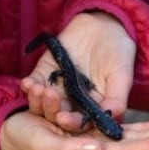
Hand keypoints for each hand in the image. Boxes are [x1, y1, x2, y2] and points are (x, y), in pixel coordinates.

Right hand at [0, 112, 148, 149]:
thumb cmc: (28, 139)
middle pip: (145, 143)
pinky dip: (146, 125)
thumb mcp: (44, 143)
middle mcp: (102, 149)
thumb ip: (70, 149)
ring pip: (140, 136)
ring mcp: (101, 140)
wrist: (16, 133)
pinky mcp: (95, 130)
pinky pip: (126, 128)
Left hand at [21, 11, 134, 131]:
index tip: (63, 119)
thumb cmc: (117, 54)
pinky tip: (27, 83)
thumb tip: (110, 116)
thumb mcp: (122, 76)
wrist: (104, 26)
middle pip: (58, 114)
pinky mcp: (45, 73)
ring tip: (37, 90)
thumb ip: (117, 98)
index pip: (79, 122)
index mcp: (91, 109)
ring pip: (42, 103)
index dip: (71, 123)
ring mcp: (57, 89)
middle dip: (51, 110)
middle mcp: (72, 103)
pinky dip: (28, 85)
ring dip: (37, 100)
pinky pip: (34, 83)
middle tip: (49, 101)